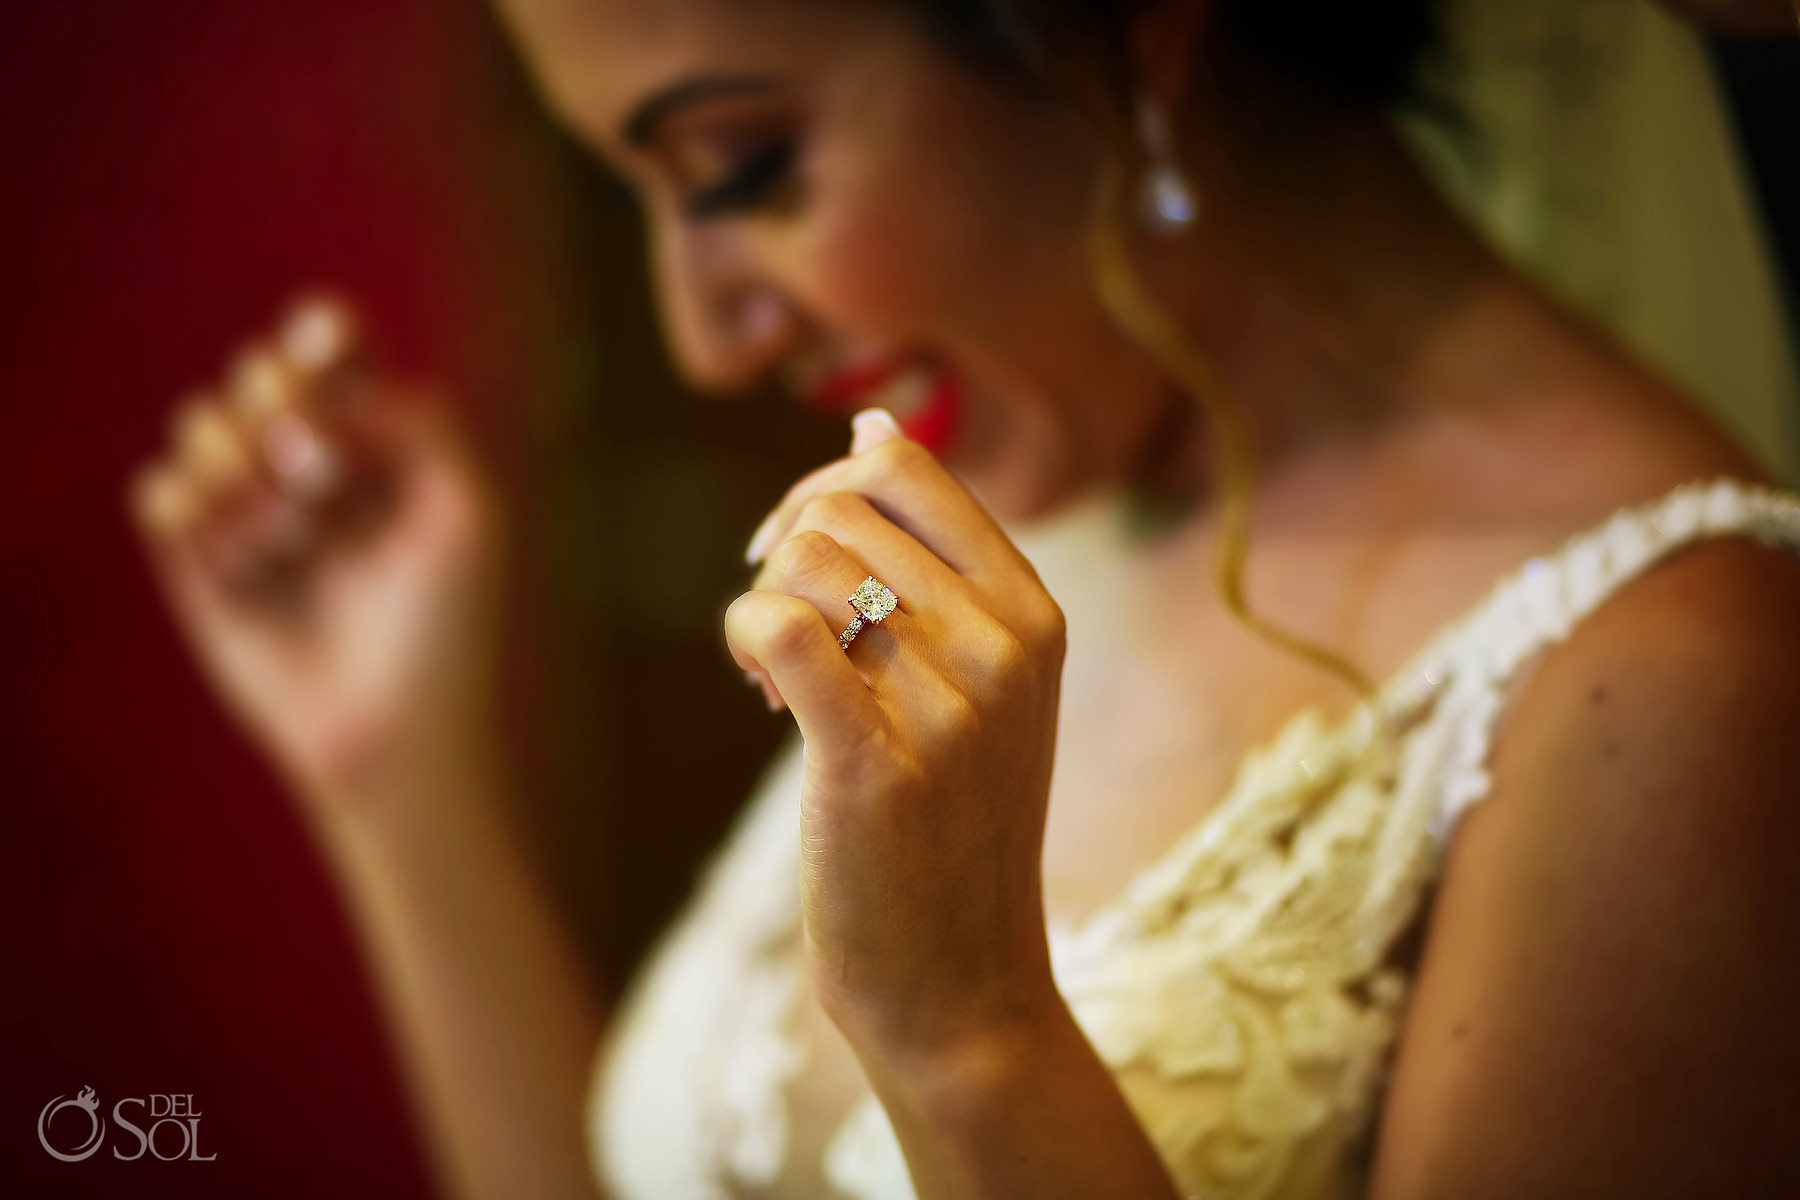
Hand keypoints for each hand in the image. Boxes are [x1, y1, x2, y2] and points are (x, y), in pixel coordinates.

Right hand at [127, 296, 504, 810]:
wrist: (393, 732)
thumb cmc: (446, 629)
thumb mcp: (466, 514)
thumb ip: (421, 421)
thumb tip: (334, 388)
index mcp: (382, 448)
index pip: (334, 356)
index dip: (322, 337)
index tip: (330, 347)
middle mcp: (312, 471)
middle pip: (260, 378)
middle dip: (284, 411)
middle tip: (323, 477)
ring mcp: (251, 513)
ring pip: (201, 425)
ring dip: (242, 469)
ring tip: (291, 538)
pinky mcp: (200, 566)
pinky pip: (160, 492)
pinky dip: (192, 509)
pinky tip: (241, 558)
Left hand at [726, 409, 1068, 1062]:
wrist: (964, 986)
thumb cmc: (953, 828)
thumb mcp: (984, 684)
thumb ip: (938, 560)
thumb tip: (876, 422)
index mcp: (1036, 612)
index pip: (907, 468)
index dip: (825, 488)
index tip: (800, 555)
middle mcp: (1006, 644)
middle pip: (841, 505)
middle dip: (783, 549)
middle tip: (783, 630)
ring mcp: (951, 703)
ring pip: (804, 559)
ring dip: (764, 603)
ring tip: (780, 676)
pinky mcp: (877, 762)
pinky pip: (777, 626)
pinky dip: (745, 640)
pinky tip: (761, 691)